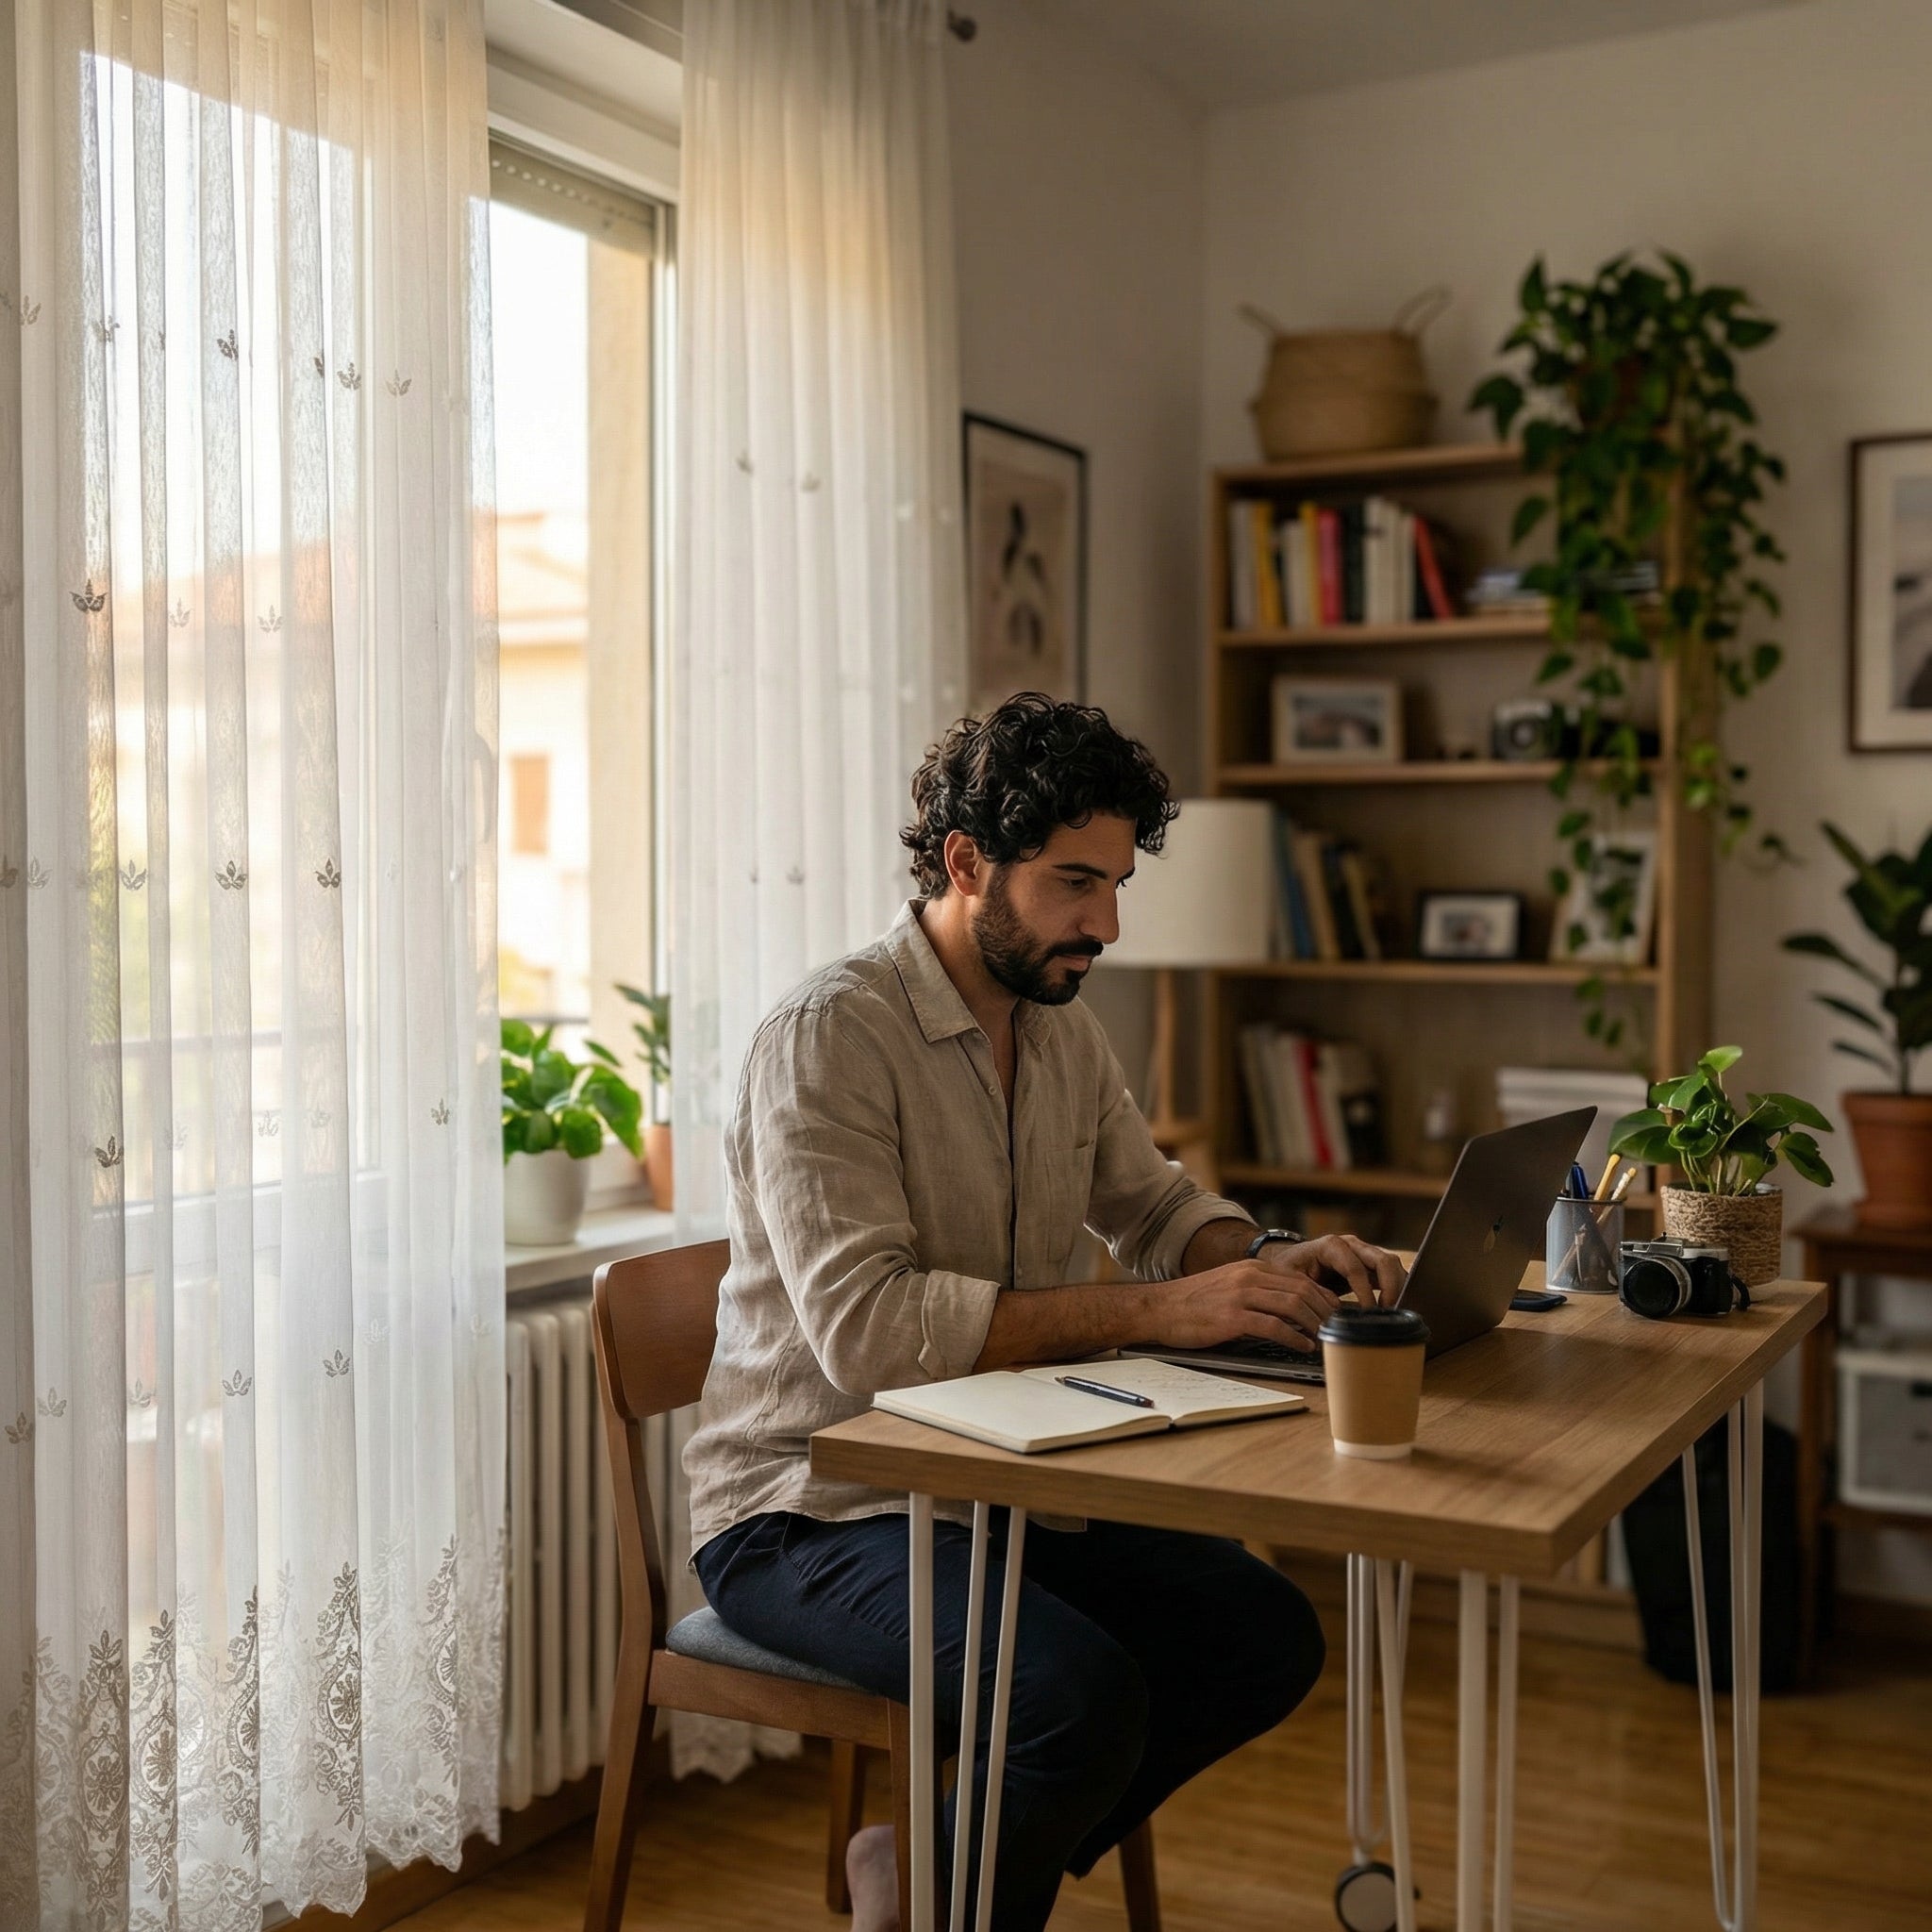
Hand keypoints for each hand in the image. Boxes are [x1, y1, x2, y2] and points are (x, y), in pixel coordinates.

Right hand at [1147, 1259, 1344, 1349]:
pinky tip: (1303, 1346)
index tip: (1336, 1313)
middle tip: (1339, 1329)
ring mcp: (1240, 1296)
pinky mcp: (1232, 1317)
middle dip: (1326, 1311)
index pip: (1300, 1278)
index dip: (1323, 1297)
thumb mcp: (1228, 1285)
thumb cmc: (1192, 1303)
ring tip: (1326, 1338)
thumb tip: (1288, 1309)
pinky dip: (1294, 1337)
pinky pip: (1273, 1326)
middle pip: (1302, 1290)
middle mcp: (1249, 1277)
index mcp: (1251, 1268)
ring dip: (1315, 1324)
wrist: (1158, 1308)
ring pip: (1293, 1305)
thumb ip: (1257, 1291)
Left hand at [1257, 1233, 1406, 1307]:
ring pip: (1391, 1265)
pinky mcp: (1369, 1264)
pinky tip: (1393, 1307)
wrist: (1290, 1260)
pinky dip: (1396, 1288)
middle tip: (1389, 1313)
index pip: (1356, 1268)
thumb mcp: (1290, 1279)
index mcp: (1331, 1246)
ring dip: (1397, 1288)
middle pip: (1383, 1260)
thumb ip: (1310, 1291)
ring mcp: (1363, 1252)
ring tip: (1393, 1313)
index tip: (1369, 1313)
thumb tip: (1333, 1309)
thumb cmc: (1288, 1268)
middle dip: (1391, 1287)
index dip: (1365, 1292)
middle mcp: (1351, 1245)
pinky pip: (1390, 1273)